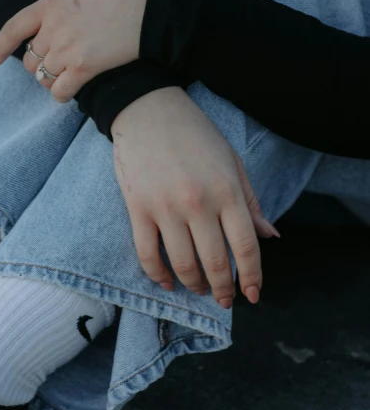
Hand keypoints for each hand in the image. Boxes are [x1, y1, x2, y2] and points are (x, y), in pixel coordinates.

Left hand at [0, 0, 152, 101]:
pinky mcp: (84, 67)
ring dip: (51, 80)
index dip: (0, 47)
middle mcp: (54, 27)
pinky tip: (71, 91)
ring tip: (66, 77)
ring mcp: (67, 48)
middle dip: (39, 63)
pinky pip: (60, 91)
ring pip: (43, 76)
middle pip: (30, 58)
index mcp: (51, 4)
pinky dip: (62, 94)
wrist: (150, 8)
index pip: (14, 28)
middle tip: (57, 63)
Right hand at [111, 87, 279, 307]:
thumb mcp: (232, 161)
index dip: (252, 277)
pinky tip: (167, 281)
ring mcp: (166, 207)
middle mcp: (199, 203)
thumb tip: (270, 236)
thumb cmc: (195, 133)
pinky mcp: (138, 209)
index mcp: (227, 190)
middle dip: (223, 289)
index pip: (246, 246)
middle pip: (215, 262)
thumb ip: (250, 201)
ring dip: (194, 285)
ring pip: (183, 264)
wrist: (148, 109)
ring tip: (199, 289)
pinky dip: (158, 275)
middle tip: (225, 300)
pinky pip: (148, 254)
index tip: (253, 294)